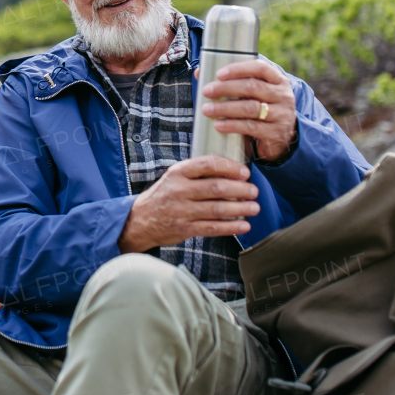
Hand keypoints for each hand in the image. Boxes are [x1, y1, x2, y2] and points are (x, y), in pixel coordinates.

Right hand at [118, 156, 259, 253]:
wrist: (140, 220)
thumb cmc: (163, 196)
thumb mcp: (174, 178)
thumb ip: (197, 173)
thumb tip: (231, 171)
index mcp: (178, 173)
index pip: (207, 164)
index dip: (229, 167)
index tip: (244, 172)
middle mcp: (179, 191)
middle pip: (216, 188)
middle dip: (240, 190)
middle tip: (254, 190)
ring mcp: (182, 211)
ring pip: (217, 209)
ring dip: (240, 209)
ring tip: (254, 207)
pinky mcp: (185, 229)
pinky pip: (213, 228)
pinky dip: (231, 227)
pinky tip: (244, 225)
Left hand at [199, 60, 296, 162]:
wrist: (281, 137)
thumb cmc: (261, 108)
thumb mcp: (252, 94)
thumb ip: (230, 81)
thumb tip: (199, 72)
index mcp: (277, 80)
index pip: (260, 68)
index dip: (239, 69)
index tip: (218, 74)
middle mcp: (282, 95)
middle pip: (253, 87)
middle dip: (226, 88)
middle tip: (207, 91)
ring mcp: (281, 114)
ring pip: (251, 108)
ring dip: (225, 108)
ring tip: (207, 109)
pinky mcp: (275, 132)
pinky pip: (251, 127)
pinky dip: (232, 125)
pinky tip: (218, 125)